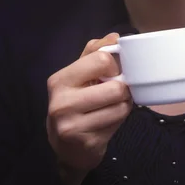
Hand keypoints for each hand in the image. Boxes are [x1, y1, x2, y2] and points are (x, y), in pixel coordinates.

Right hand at [46, 32, 131, 184]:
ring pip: (121, 106)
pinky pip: (119, 123)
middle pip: (115, 87)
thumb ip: (95, 52)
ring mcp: (73, 126)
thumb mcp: (78, 75)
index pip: (101, 59)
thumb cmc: (73, 103)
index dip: (114, 64)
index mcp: (60, 80)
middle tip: (116, 91)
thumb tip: (115, 37)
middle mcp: (62, 103)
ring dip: (124, 105)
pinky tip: (109, 120)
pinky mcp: (88, 143)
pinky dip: (120, 119)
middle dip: (122, 88)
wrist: (64, 148)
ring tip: (113, 105)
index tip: (112, 72)